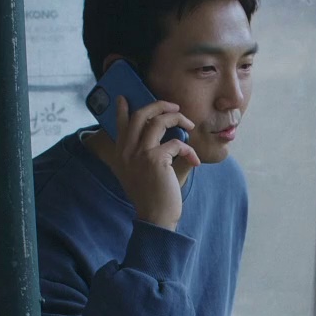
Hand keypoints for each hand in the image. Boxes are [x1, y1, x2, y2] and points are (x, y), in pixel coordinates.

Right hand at [87, 95, 198, 230]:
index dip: (122, 110)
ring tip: (189, 124)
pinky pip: (177, 143)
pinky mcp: (155, 160)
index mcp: (121, 154)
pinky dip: (189, 150)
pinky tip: (194, 160)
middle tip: (174, 107)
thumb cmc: (153, 196)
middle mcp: (127, 151)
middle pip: (141, 115)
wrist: (155, 218)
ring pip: (158, 122)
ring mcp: (140, 154)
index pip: (120, 125)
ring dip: (177, 118)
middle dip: (159, 105)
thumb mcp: (141, 173)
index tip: (123, 98)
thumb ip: (144, 154)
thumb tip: (165, 137)